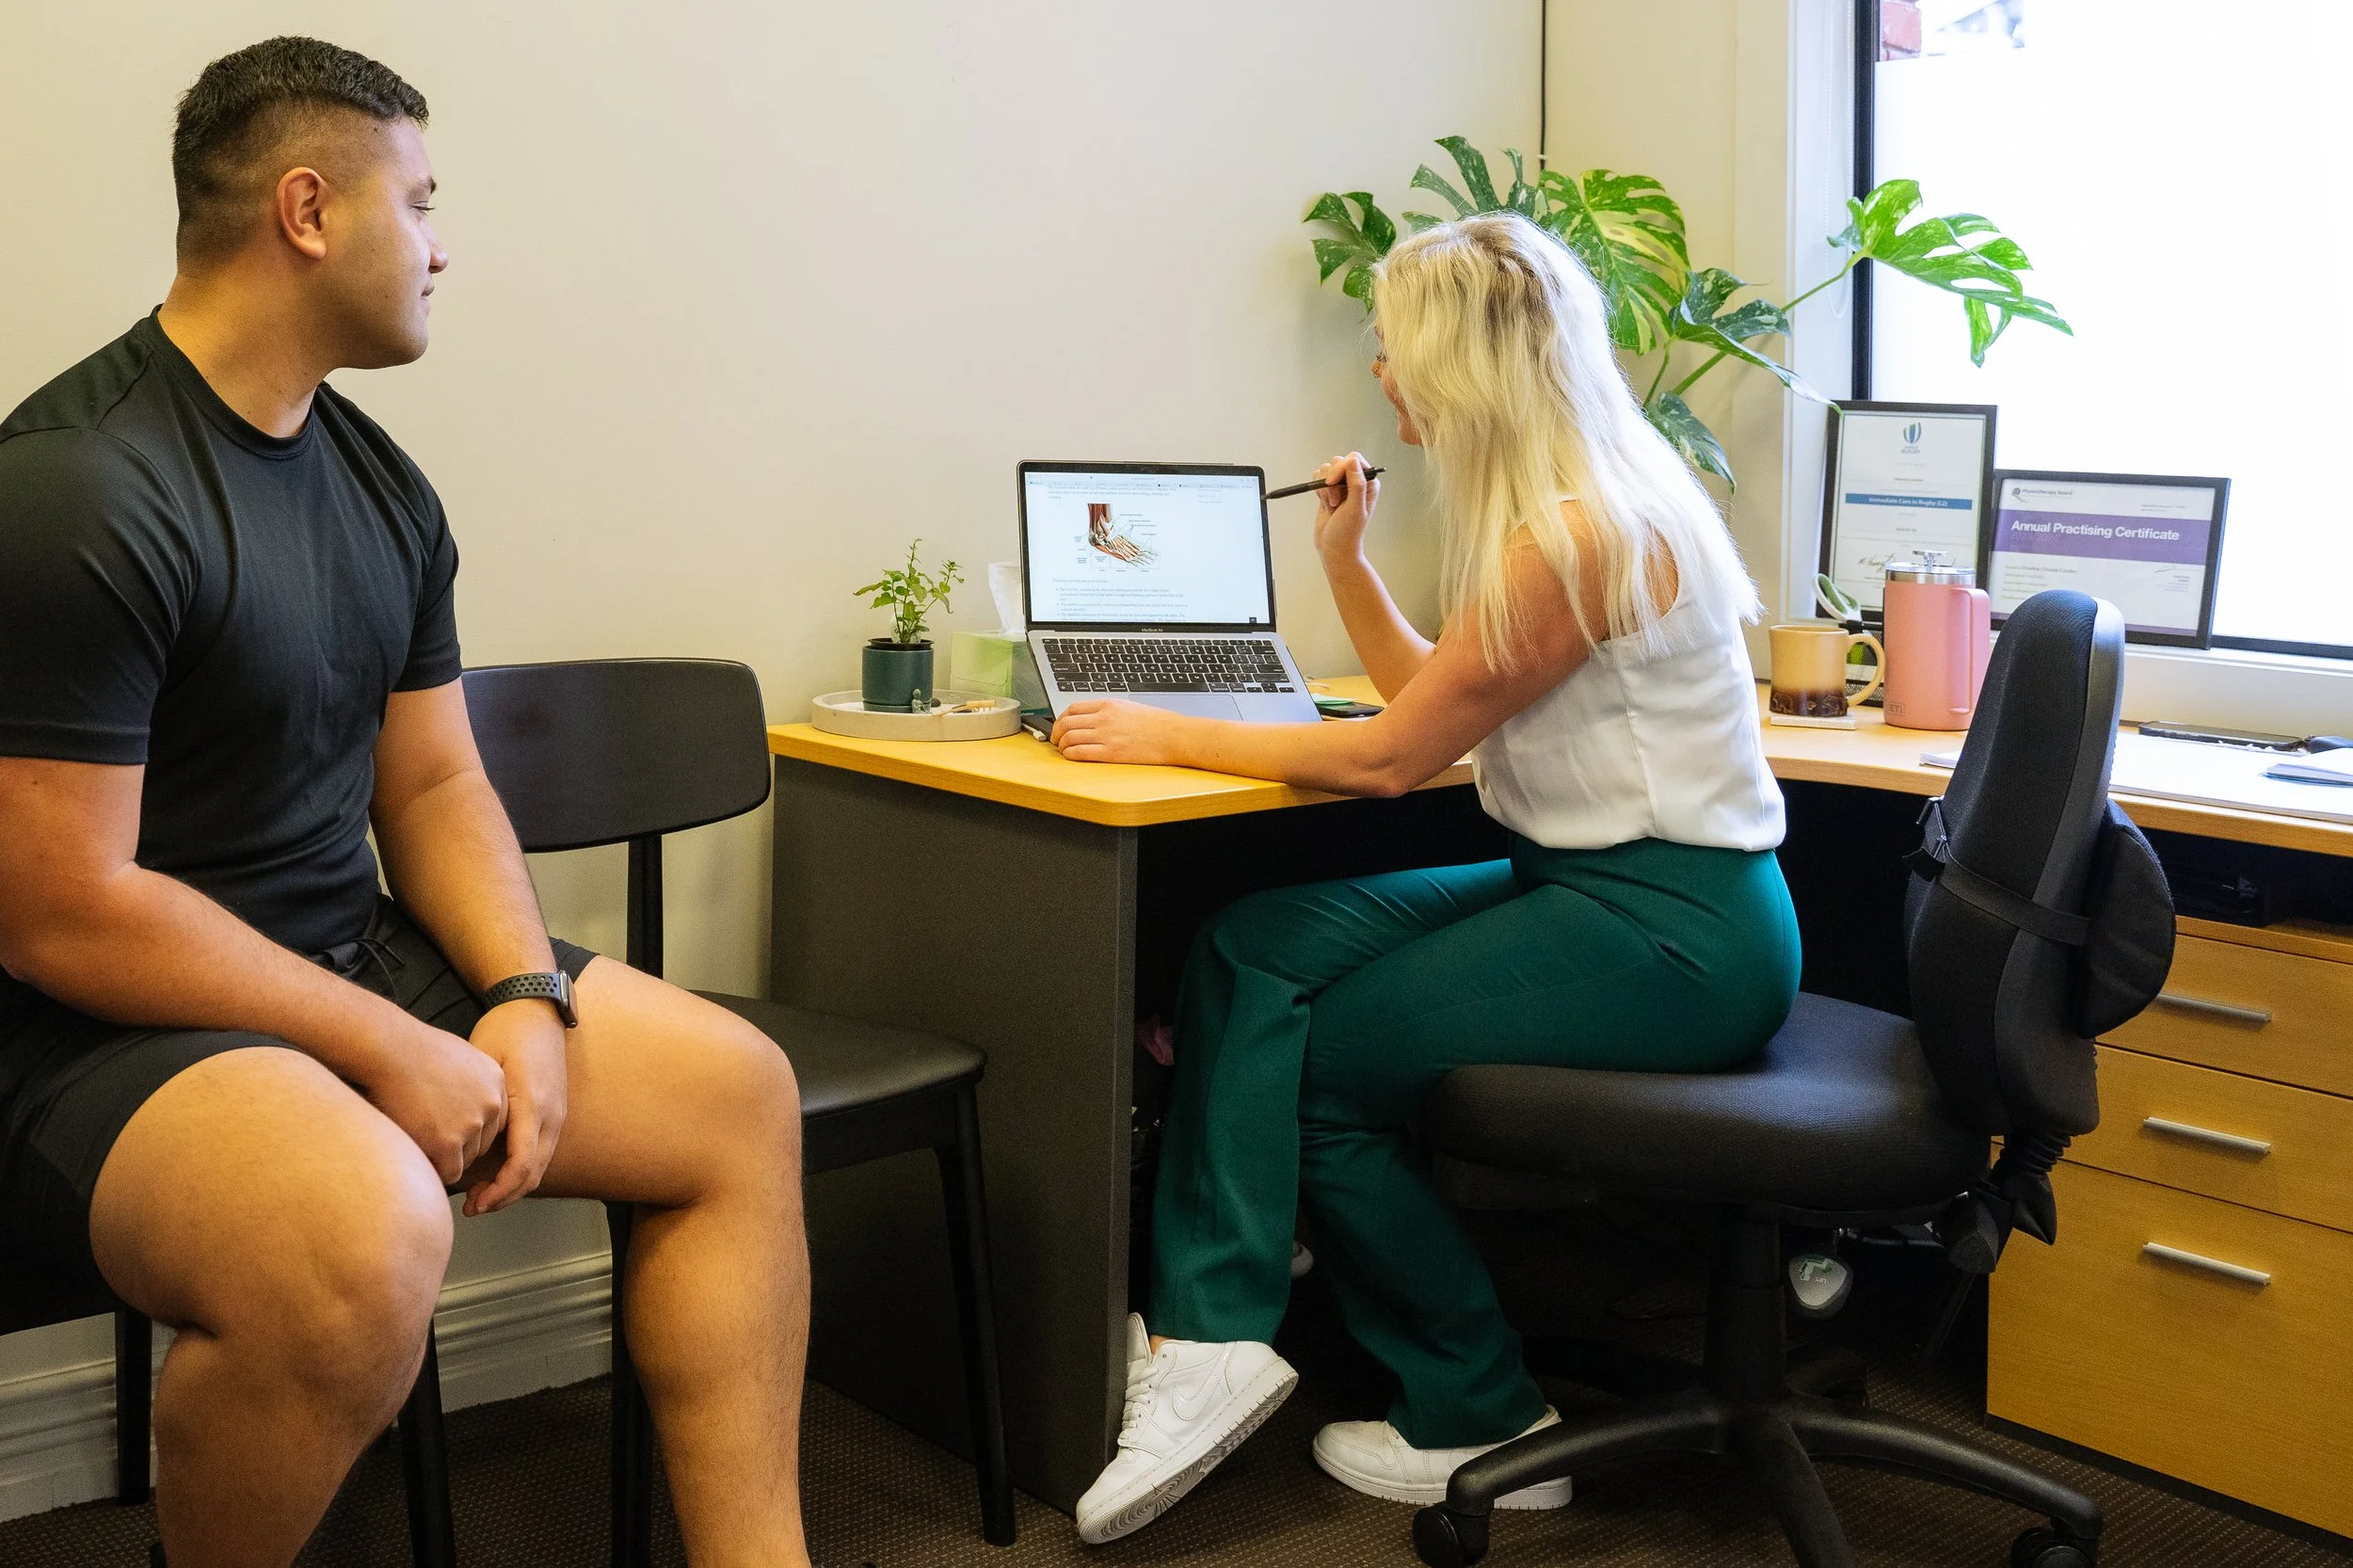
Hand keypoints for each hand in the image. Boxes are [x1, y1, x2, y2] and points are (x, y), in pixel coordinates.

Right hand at [363, 1020, 508, 1186]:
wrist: (388, 1049)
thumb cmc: (408, 1049)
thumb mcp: (455, 1057)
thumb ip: (467, 1082)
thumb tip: (459, 1103)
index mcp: (495, 1079)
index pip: (494, 1118)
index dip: (471, 1127)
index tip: (449, 1127)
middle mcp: (491, 1103)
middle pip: (483, 1141)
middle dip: (460, 1146)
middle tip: (430, 1139)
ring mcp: (472, 1124)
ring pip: (467, 1159)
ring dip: (445, 1158)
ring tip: (419, 1143)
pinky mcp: (448, 1143)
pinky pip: (450, 1172)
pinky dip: (435, 1170)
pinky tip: (417, 1154)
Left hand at [462, 998, 571, 1214]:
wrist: (537, 1008)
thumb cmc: (505, 1030)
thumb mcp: (482, 1064)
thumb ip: (474, 1107)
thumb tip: (450, 1147)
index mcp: (533, 1105)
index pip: (521, 1166)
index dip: (497, 1192)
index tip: (472, 1204)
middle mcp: (552, 1114)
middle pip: (534, 1174)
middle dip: (504, 1197)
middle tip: (472, 1207)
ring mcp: (558, 1113)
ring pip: (540, 1166)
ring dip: (512, 1185)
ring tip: (480, 1194)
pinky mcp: (555, 1111)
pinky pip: (541, 1151)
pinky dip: (521, 1169)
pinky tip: (495, 1170)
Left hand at [1052, 699, 1187, 764]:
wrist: (1174, 736)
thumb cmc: (1158, 724)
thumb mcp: (1130, 708)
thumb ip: (1109, 712)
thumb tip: (1093, 719)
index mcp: (1108, 704)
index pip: (1073, 708)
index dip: (1061, 718)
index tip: (1060, 725)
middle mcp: (1104, 718)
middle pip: (1066, 722)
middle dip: (1056, 732)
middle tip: (1055, 740)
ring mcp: (1106, 735)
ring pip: (1069, 738)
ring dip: (1061, 745)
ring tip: (1063, 750)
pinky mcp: (1111, 753)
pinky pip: (1080, 753)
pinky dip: (1070, 755)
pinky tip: (1071, 756)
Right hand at [1311, 452, 1378, 565]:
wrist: (1334, 548)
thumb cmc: (1348, 533)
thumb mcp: (1355, 509)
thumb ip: (1356, 484)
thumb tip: (1352, 461)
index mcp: (1368, 483)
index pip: (1353, 459)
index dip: (1340, 467)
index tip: (1332, 482)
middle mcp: (1356, 481)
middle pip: (1338, 462)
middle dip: (1331, 481)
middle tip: (1335, 501)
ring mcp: (1342, 486)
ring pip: (1326, 470)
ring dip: (1325, 489)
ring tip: (1332, 506)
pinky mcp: (1329, 491)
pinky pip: (1318, 479)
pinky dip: (1318, 492)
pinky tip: (1326, 505)